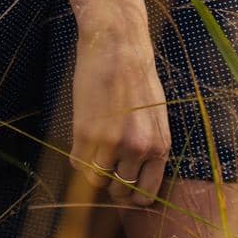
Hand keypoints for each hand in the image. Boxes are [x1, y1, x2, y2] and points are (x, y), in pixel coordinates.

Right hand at [69, 14, 171, 207]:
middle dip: (110, 182)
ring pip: (96, 180)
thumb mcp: (155, 114)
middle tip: (105, 164)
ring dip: (93, 169)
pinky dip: (77, 156)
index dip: (130, 194)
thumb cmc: (137, 74)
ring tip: (93, 147)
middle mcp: (138, 149)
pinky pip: (77, 163)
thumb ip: (150, 145)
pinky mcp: (86, 131)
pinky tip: (82, 138)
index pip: (145, 194)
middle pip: (119, 190)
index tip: (121, 184)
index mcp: (160, 146)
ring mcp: (111, 142)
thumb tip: (136, 171)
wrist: (117, 43)